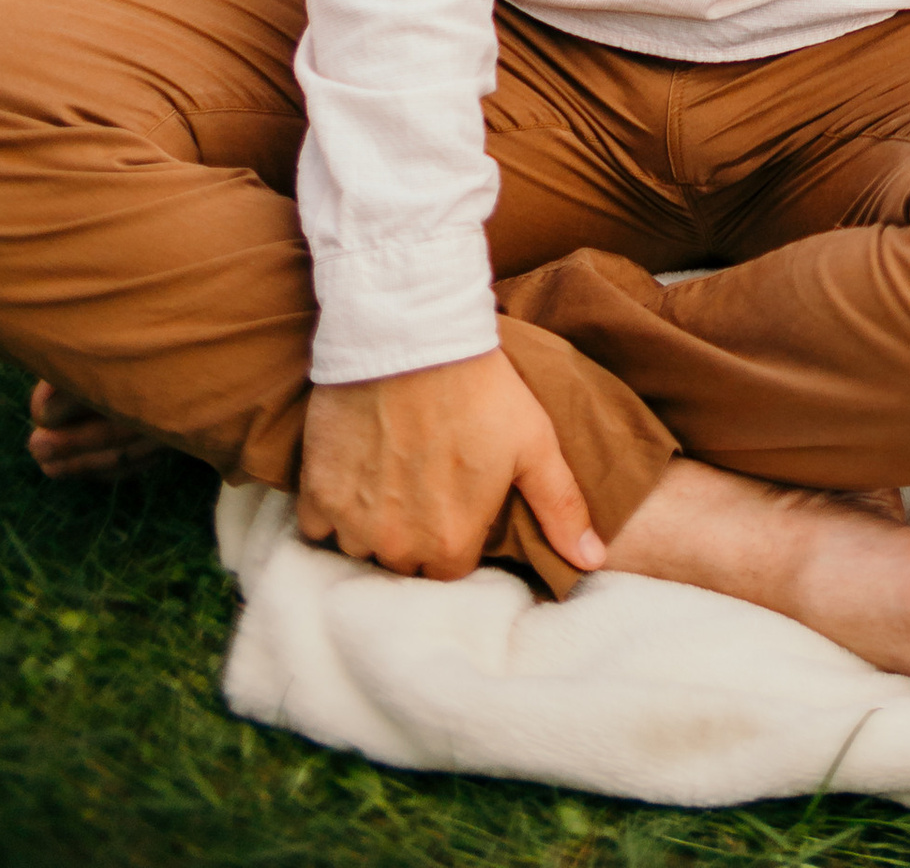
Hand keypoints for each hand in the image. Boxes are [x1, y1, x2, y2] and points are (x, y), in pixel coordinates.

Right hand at [298, 354, 604, 582]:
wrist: (413, 336)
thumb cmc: (481, 388)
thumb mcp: (534, 443)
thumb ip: (561, 508)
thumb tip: (592, 560)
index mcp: (450, 546)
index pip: (451, 572)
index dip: (456, 537)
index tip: (457, 503)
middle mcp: (397, 548)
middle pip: (404, 565)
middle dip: (414, 537)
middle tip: (423, 486)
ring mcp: (353, 524)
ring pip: (361, 549)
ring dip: (373, 525)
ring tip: (390, 478)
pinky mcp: (317, 495)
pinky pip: (318, 528)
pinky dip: (332, 511)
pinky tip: (355, 475)